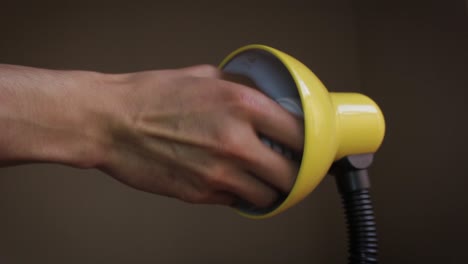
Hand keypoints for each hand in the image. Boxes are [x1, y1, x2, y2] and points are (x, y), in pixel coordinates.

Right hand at [101, 65, 303, 207]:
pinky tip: (231, 182)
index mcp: (242, 105)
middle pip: (289, 173)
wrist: (110, 122)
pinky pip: (235, 201)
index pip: (299, 134)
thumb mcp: (204, 77)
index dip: (306, 143)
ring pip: (266, 195)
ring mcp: (219, 172)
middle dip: (291, 172)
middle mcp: (237, 142)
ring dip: (268, 190)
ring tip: (260, 179)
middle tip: (285, 167)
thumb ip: (239, 88)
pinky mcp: (200, 194)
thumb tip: (261, 99)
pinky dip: (239, 195)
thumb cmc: (150, 96)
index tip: (304, 147)